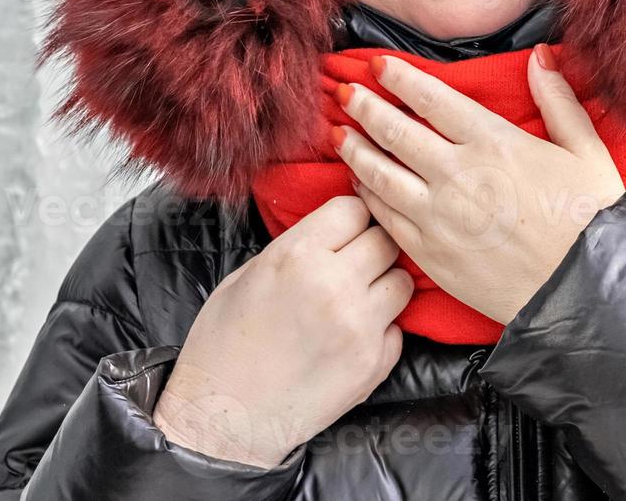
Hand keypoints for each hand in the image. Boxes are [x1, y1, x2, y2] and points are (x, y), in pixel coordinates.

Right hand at [153, 195, 412, 467]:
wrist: (225, 417)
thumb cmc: (223, 345)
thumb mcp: (248, 275)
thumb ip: (296, 247)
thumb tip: (332, 232)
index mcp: (297, 256)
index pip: (354, 209)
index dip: (349, 218)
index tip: (342, 231)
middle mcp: (336, 285)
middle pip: (385, 241)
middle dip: (371, 247)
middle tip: (353, 264)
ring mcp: (360, 326)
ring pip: (402, 281)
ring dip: (384, 285)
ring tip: (357, 299)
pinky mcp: (375, 362)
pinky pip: (398, 327)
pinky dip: (382, 328)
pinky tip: (353, 337)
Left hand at [332, 44, 625, 325]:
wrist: (584, 290)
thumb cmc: (590, 219)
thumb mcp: (586, 150)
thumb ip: (558, 100)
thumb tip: (541, 56)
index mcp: (493, 143)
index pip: (432, 99)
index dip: (401, 78)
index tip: (379, 66)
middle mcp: (457, 174)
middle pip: (396, 132)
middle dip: (365, 107)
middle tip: (346, 94)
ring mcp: (438, 216)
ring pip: (381, 174)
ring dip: (356, 150)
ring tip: (339, 134)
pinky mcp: (430, 253)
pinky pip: (386, 217)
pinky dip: (367, 196)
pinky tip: (359, 184)